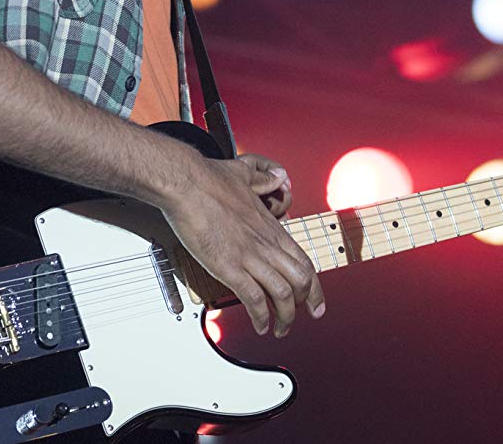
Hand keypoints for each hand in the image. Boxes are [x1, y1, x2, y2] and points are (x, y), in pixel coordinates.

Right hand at [162, 154, 325, 336]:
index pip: (304, 261)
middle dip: (306, 304)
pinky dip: (261, 316)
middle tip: (306, 317)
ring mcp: (249, 256)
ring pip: (282, 294)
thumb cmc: (210, 178)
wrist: (186, 182)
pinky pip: (253, 298)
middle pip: (300, 280)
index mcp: (272, 227)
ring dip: (285, 317)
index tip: (316, 300)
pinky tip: (260, 325)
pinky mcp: (229, 266)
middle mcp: (265, 244)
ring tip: (280, 329)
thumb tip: (277, 176)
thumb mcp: (246, 173)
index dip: (314, 285)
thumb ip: (264, 178)